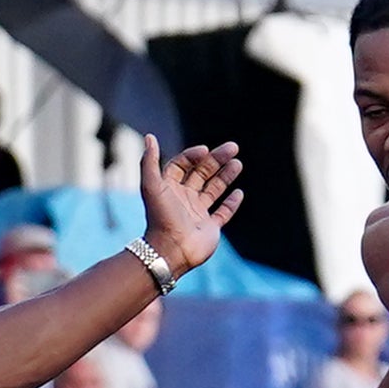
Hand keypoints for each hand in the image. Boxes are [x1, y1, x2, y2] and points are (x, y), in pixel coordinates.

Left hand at [138, 136, 244, 277]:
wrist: (171, 251)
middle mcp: (184, 199)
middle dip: (217, 159)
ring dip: (226, 176)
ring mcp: (198, 213)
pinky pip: (223, 212)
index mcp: (170, 188)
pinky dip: (231, 203)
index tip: (205, 150)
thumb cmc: (161, 218)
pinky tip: (239, 192)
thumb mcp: (151, 186)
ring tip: (238, 163)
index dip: (193, 155)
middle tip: (233, 148)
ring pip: (214, 189)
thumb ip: (149, 161)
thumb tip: (149, 137)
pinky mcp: (210, 227)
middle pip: (202, 173)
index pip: (182, 165)